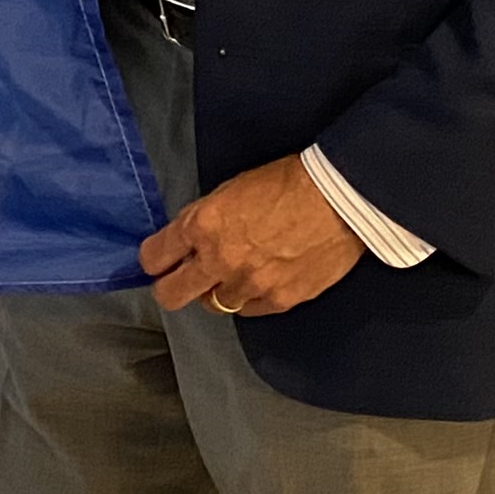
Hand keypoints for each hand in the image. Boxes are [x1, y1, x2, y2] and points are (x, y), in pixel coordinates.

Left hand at [141, 154, 360, 318]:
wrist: (341, 198)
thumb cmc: (287, 183)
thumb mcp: (229, 191)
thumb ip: (203, 220)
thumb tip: (187, 242)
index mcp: (202, 226)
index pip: (154, 256)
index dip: (154, 259)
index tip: (159, 260)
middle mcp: (219, 260)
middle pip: (171, 294)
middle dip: (171, 287)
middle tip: (180, 280)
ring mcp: (249, 284)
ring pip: (214, 305)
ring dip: (218, 290)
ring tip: (234, 274)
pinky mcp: (278, 300)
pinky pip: (250, 310)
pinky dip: (250, 299)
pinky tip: (260, 281)